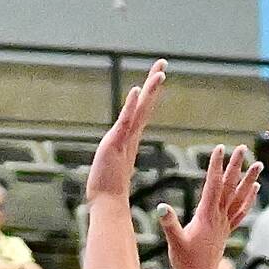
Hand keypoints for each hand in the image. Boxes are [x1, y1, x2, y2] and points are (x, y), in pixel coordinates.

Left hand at [86, 59, 167, 203]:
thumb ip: (117, 162)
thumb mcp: (113, 168)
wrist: (106, 204)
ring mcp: (124, 140)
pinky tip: (136, 91)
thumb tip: (119, 163)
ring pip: (140, 110)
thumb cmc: (108, 192)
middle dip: (153, 83)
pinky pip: (125, 121)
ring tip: (160, 72)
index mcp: (129, 140)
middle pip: (145, 105)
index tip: (157, 77)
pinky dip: (131, 106)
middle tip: (163, 63)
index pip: (141, 112)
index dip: (149, 94)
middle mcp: (130, 137)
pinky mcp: (116, 144)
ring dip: (149, 90)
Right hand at [158, 143, 260, 268]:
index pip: (213, 185)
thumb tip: (161, 207)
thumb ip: (169, 224)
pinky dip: (249, 198)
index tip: (219, 149)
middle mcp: (219, 217)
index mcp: (206, 216)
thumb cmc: (186, 262)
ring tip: (258, 165)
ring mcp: (225, 223)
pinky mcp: (227, 230)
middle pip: (229, 187)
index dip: (216, 166)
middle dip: (235, 166)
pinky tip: (255, 188)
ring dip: (249, 180)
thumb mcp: (174, 242)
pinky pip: (241, 211)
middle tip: (241, 148)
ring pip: (240, 197)